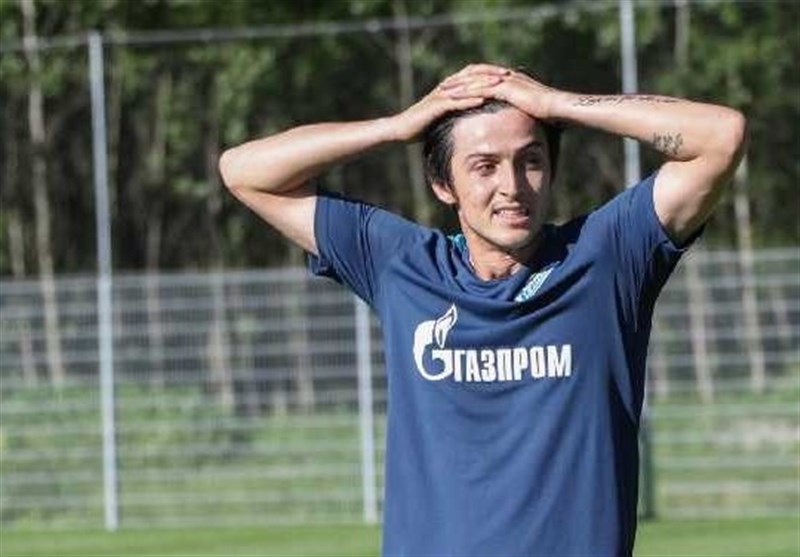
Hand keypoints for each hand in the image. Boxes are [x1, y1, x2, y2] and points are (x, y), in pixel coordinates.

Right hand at [389, 65, 508, 141]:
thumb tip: (471, 117)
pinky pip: (455, 101)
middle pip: (472, 75)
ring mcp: (440, 96)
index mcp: (449, 88)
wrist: (400, 129)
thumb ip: (456, 112)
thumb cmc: (421, 125)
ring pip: (466, 86)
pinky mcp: (435, 107)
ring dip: (483, 84)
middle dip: (490, 74)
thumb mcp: (443, 117)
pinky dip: (469, 100)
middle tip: (509, 73)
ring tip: (500, 84)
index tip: (507, 75)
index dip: (489, 72)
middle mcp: (446, 88)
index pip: (472, 74)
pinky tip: (482, 100)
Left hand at [447, 64, 561, 120]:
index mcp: (512, 81)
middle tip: (444, 85)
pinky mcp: (506, 88)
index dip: (471, 82)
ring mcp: (506, 81)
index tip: (457, 88)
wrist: (561, 109)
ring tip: (442, 90)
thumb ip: (523, 114)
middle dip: (460, 80)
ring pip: (476, 79)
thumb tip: (519, 125)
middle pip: (477, 75)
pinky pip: (480, 88)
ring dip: (458, 84)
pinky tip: (453, 96)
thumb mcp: (532, 113)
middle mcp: (507, 77)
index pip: (486, 78)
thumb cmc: (552, 115)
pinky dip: (466, 91)